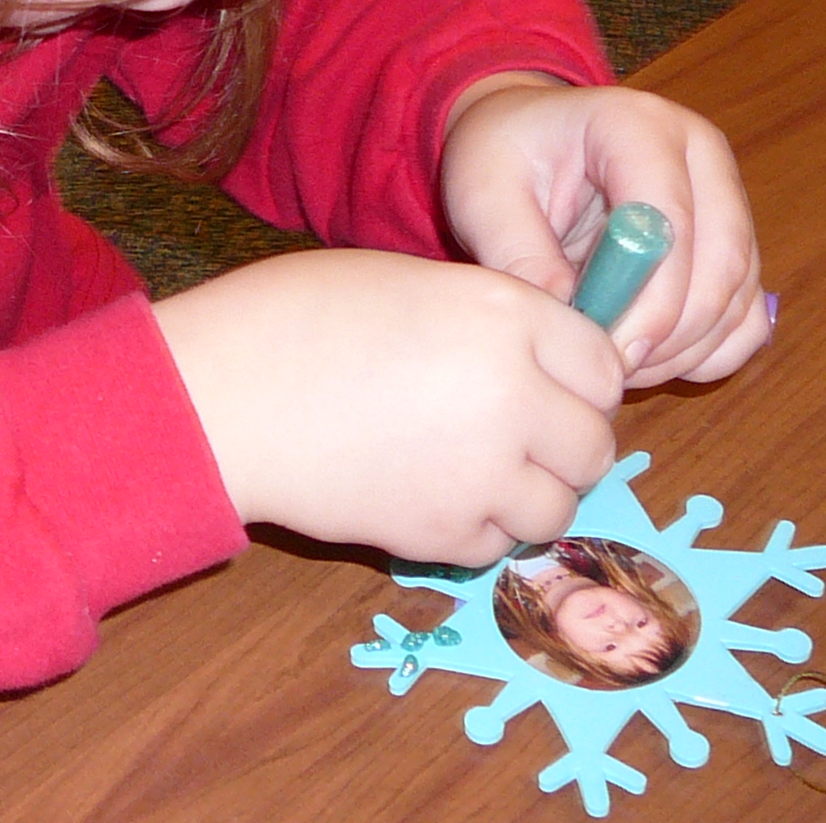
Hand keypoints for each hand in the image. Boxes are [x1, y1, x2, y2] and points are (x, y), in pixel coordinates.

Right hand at [151, 248, 621, 566]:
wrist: (222, 394)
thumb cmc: (294, 316)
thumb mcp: (409, 283)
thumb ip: (488, 321)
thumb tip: (535, 366)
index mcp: (506, 315)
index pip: (603, 366)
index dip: (577, 377)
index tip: (546, 382)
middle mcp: (514, 396)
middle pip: (593, 445)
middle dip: (561, 442)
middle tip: (511, 431)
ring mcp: (484, 474)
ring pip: (556, 507)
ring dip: (526, 493)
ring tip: (470, 468)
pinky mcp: (444, 534)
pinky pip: (498, 543)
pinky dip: (477, 526)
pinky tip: (430, 492)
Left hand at [439, 75, 770, 388]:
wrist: (525, 135)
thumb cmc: (503, 155)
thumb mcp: (483, 193)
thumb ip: (518, 252)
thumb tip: (572, 318)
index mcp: (638, 125)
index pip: (669, 220)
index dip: (647, 298)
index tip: (607, 352)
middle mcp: (699, 153)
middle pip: (720, 262)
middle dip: (669, 333)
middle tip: (608, 369)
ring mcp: (725, 195)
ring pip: (737, 294)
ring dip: (686, 349)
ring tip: (616, 365)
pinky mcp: (732, 240)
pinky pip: (747, 313)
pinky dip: (709, 351)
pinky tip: (652, 360)